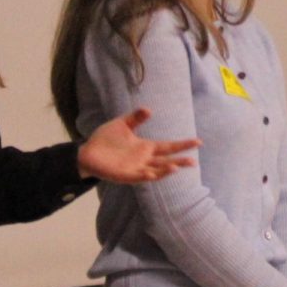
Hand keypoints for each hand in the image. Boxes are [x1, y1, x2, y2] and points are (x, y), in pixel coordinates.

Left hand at [77, 108, 199, 182]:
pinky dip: (148, 175)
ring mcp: (136, 168)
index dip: (182, 145)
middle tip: (194, 161)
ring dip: (166, 170)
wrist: (88, 151)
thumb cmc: (106, 139)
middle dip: (180, 160)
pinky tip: (154, 173)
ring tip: (177, 166)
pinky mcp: (126, 175)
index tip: (198, 142)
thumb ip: (135, 118)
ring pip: (156, 170)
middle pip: (167, 160)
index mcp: (146, 147)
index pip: (168, 146)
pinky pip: (139, 176)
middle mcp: (144, 159)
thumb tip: (149, 109)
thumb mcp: (122, 124)